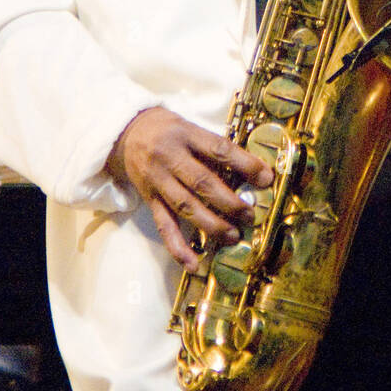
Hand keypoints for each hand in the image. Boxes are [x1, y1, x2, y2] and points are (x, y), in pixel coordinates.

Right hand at [107, 105, 273, 271]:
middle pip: (202, 182)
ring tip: (233, 236)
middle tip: (249, 215)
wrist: (125, 133)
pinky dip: (178, 246)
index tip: (266, 178)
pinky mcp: (149, 199)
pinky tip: (193, 263)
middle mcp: (170, 157)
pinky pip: (164, 225)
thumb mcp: (190, 127)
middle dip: (229, 202)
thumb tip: (253, 169)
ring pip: (186, 206)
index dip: (244, 164)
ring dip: (211, 225)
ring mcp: (158, 180)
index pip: (219, 149)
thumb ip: (214, 147)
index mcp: (186, 134)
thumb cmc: (167, 130)